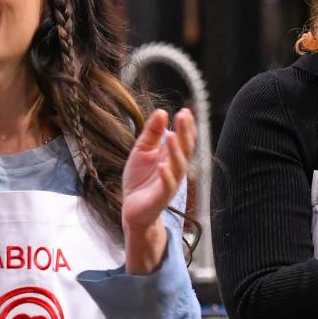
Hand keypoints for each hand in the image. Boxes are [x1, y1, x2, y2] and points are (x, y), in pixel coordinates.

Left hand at [121, 108, 194, 274]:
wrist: (131, 207)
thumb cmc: (140, 179)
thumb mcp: (142, 150)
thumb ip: (152, 132)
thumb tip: (162, 112)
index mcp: (171, 156)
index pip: (184, 139)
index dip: (186, 126)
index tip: (185, 111)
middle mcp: (175, 169)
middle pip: (185, 149)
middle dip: (185, 133)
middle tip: (184, 116)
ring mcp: (169, 183)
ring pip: (178, 167)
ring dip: (177, 152)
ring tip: (173, 136)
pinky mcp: (160, 197)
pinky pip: (167, 186)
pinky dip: (166, 176)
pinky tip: (162, 166)